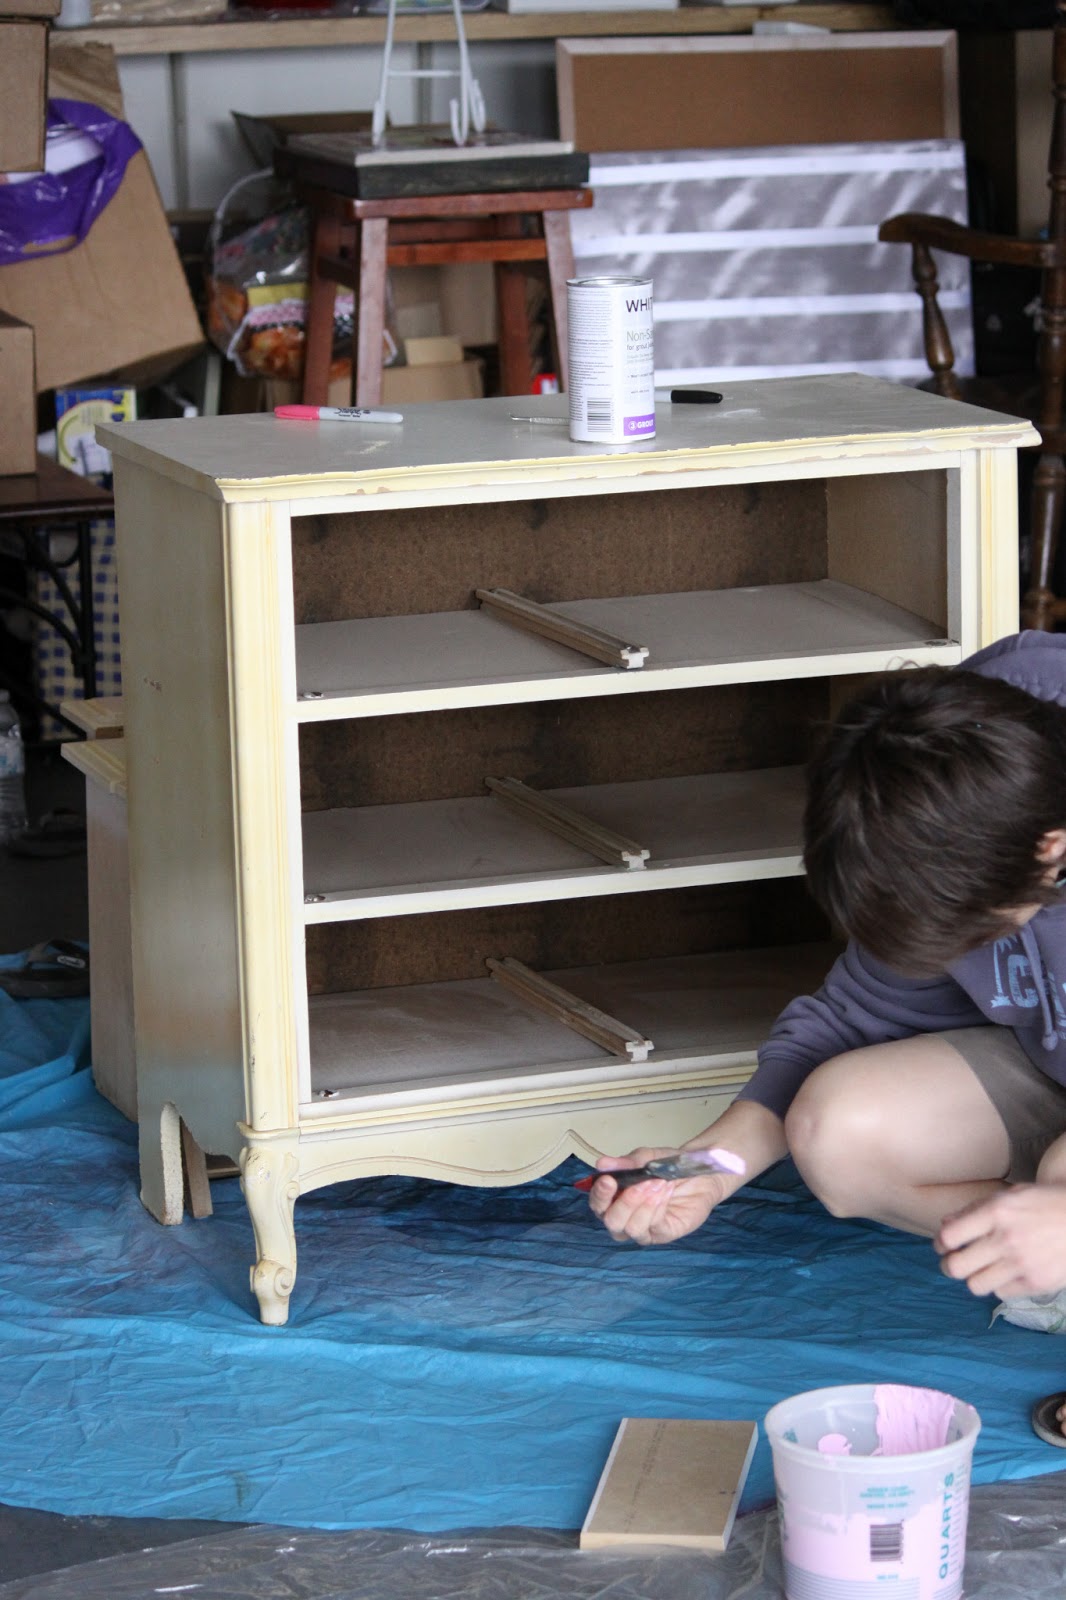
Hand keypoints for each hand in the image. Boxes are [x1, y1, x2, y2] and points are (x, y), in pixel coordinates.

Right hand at [586, 1146, 729, 1246]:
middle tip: (642, 1183)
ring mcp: (644, 1230)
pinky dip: (658, 1207)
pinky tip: (665, 1190)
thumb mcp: (646, 1158)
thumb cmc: (667, 1165)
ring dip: (644, 1204)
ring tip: (658, 1183)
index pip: (598, 1204)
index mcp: (614, 1200)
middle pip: (611, 1222)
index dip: (600, 1195)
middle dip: (624, 1203)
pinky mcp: (663, 1234)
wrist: (698, 1171)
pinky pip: (654, 1226)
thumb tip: (602, 1163)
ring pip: (632, 1228)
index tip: (608, 1180)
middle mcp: (625, 1219)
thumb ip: (626, 1163)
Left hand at [935, 1183, 1065, 1298]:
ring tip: (981, 1270)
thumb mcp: (1009, 1196)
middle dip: (949, 1266)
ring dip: (974, 1278)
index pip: (949, 1237)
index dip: (940, 1243)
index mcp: (996, 1212)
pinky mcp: (1036, 1283)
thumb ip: (974, 1210)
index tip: (944, 1245)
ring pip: (975, 1285)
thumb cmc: (1042, 1204)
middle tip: (954, 1263)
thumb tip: (945, 1226)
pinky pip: (1001, 1293)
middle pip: (956, 1267)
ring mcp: (1022, 1264)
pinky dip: (1000, 1284)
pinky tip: (1007, 1273)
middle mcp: (1006, 1239)